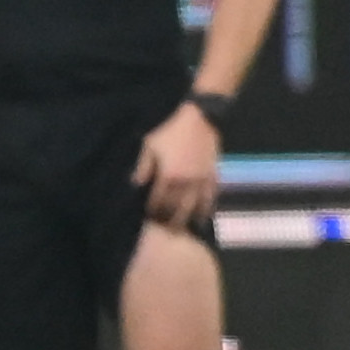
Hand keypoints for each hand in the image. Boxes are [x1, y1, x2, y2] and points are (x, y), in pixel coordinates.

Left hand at [133, 101, 221, 229]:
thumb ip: (143, 166)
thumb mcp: (150, 145)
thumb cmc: (170, 130)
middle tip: (164, 231)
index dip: (152, 212)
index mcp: (168, 176)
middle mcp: (186, 182)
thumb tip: (135, 185)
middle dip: (170, 222)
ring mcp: (202, 179)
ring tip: (183, 230)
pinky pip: (212, 196)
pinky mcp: (214, 174)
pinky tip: (204, 217)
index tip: (148, 220)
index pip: (158, 201)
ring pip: (196, 207)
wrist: (200, 118)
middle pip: (178, 209)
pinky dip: (207, 208)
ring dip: (189, 219)